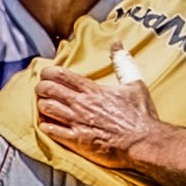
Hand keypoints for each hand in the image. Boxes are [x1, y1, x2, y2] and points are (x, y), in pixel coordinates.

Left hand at [35, 60, 157, 166]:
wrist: (144, 142)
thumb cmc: (140, 116)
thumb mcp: (134, 84)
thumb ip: (122, 62)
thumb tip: (117, 43)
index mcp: (93, 90)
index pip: (61, 75)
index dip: (48, 72)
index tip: (46, 74)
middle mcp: (82, 104)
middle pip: (48, 90)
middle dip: (41, 88)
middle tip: (42, 89)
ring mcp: (78, 123)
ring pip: (46, 109)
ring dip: (42, 106)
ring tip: (44, 106)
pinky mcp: (77, 141)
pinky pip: (52, 132)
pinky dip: (45, 126)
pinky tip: (47, 125)